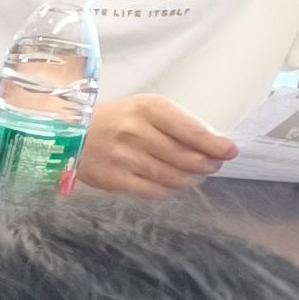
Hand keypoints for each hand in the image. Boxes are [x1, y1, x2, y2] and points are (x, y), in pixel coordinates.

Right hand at [73, 93, 239, 196]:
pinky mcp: (114, 179)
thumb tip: (215, 146)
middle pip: (188, 158)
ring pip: (174, 177)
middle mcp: (135, 132)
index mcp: (147, 108)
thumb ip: (177, 124)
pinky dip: (170, 190)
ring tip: (192, 176)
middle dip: (208, 164)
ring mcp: (123, 157)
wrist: (68, 134)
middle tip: (211, 165)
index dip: (217, 145)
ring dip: (191, 179)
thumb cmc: (114, 120)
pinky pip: (155, 191)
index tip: (229, 151)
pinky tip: (171, 184)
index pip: (193, 131)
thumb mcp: (144, 109)